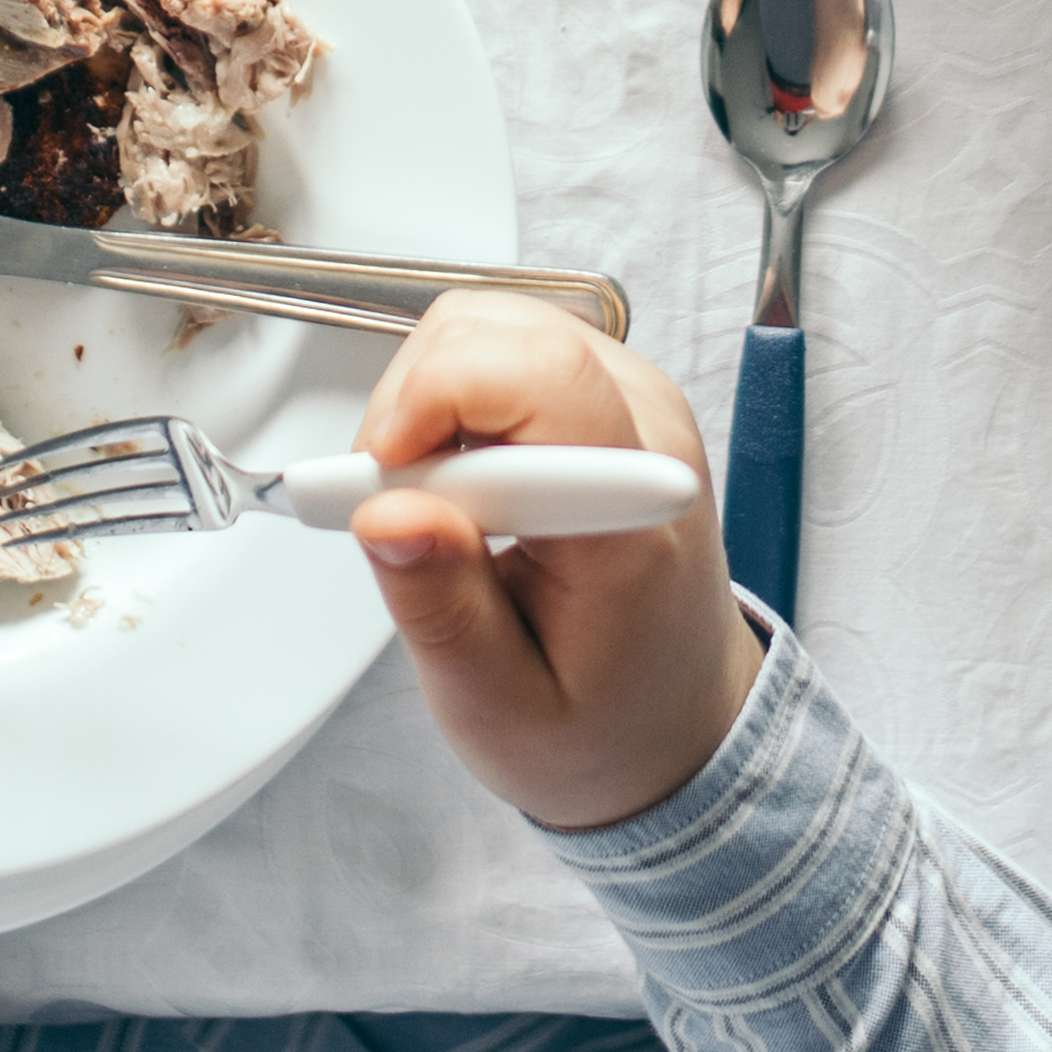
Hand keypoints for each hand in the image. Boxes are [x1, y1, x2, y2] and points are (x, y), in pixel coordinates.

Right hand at [348, 293, 754, 831]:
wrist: (675, 724)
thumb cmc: (602, 723)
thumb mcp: (502, 707)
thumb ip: (443, 610)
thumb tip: (385, 513)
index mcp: (632, 512)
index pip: (540, 378)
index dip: (433, 401)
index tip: (376, 480)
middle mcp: (647, 430)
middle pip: (499, 333)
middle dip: (412, 405)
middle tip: (396, 511)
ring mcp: (633, 400)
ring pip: (490, 327)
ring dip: (427, 404)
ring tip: (431, 509)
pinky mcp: (606, 395)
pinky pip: (503, 351)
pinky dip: (452, 404)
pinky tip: (458, 487)